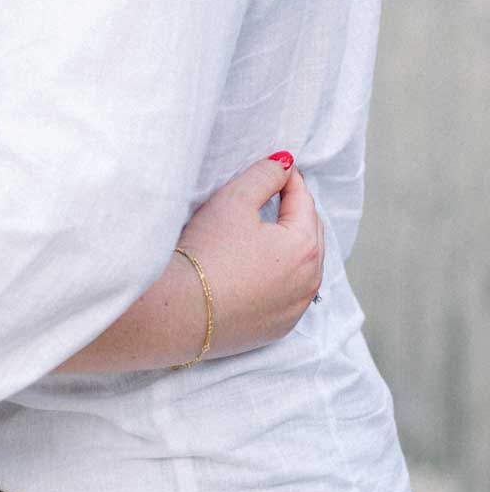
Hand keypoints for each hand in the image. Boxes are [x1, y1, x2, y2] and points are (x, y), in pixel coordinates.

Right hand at [177, 155, 324, 357]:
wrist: (181, 312)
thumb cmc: (208, 252)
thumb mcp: (234, 200)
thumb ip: (264, 175)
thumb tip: (284, 163)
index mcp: (305, 247)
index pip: (304, 201)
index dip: (289, 178)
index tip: (276, 166)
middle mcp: (309, 282)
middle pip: (310, 234)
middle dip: (296, 210)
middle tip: (277, 192)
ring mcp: (295, 309)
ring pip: (304, 267)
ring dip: (293, 244)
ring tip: (271, 227)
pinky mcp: (277, 328)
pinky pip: (290, 294)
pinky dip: (283, 276)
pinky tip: (261, 267)